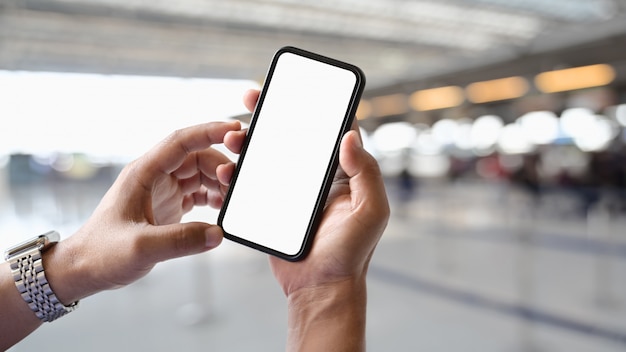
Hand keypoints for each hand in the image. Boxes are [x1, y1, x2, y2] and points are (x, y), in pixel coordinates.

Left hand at [46, 121, 245, 302]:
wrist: (85, 268)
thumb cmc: (102, 253)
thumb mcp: (140, 247)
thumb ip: (180, 241)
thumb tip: (218, 234)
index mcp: (143, 173)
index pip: (181, 142)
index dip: (209, 132)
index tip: (235, 131)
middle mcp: (154, 176)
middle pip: (196, 157)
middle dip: (220, 165)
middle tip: (238, 184)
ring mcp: (161, 190)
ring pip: (199, 173)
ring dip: (218, 182)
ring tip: (232, 200)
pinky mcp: (167, 205)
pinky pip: (197, 191)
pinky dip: (213, 197)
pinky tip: (221, 209)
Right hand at [240, 89, 389, 350]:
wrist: (320, 288)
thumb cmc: (351, 253)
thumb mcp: (370, 211)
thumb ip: (366, 173)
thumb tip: (350, 135)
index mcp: (341, 173)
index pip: (329, 130)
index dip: (314, 106)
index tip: (295, 88)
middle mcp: (315, 177)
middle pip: (292, 136)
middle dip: (271, 114)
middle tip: (253, 97)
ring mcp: (290, 191)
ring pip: (267, 156)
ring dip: (249, 140)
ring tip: (234, 136)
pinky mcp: (270, 206)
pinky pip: (251, 183)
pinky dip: (237, 172)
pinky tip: (227, 168)